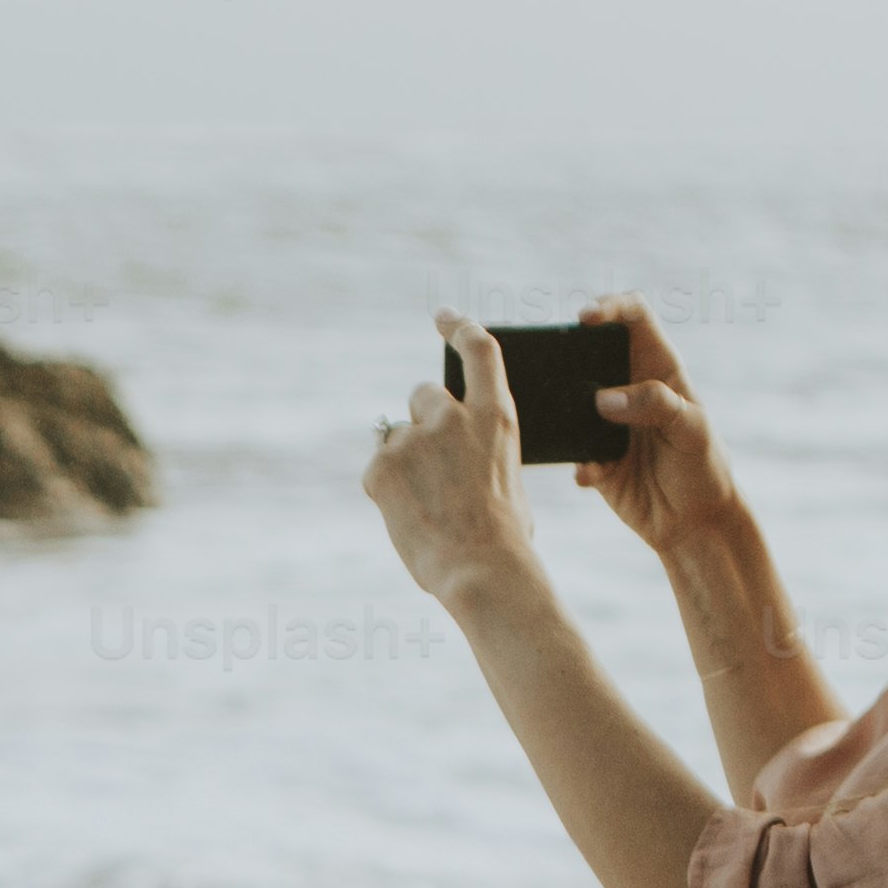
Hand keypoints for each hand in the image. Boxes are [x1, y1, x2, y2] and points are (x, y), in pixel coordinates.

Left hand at [369, 319, 540, 614]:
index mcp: (494, 416)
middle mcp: (452, 417)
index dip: (460, 327)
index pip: (479, 351)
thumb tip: (460, 453)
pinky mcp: (381, 465)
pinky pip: (378, 468)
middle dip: (423, 420)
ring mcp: (413, 439)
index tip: (444, 317)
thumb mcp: (509, 476)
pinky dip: (388, 490)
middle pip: (423, 394)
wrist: (481, 569)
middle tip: (433, 462)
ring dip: (406, 461)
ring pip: (398, 436)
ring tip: (429, 504)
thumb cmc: (505, 536)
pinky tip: (410, 516)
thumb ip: (482, 448)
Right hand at [573, 297, 752, 568]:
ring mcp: (607, 424)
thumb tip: (603, 399)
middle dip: (570, 355)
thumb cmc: (704, 467)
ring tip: (571, 425)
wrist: (695, 524)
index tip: (587, 318)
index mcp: (658, 369)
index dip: (610, 307)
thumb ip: (655, 405)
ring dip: (564, 411)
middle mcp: (628, 390)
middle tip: (557, 365)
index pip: (633, 318)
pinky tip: (593, 475)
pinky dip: (577, 462)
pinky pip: (571, 452)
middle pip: (590, 354)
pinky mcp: (593, 459)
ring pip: (571, 403)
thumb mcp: (692, 429)